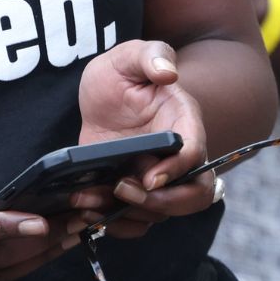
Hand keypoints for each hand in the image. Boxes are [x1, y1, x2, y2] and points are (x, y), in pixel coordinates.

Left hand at [70, 40, 215, 239]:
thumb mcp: (130, 55)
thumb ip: (152, 55)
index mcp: (184, 122)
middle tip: (120, 191)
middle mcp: (177, 157)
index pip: (195, 155)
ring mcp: (156, 178)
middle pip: (192, 196)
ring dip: (127, 216)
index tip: (149, 177)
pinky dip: (113, 224)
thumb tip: (168, 73)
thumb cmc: (123, 72)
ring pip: (159, 213)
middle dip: (159, 203)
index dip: (177, 170)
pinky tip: (84, 213)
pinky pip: (134, 221)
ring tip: (86, 202)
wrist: (103, 93)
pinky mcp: (133, 191)